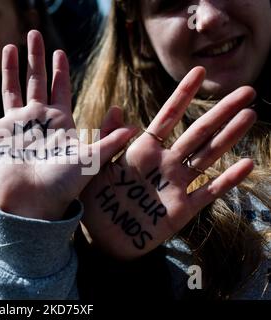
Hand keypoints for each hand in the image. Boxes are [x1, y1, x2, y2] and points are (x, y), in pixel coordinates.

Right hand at [0, 30, 136, 220]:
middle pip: (35, 81)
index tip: (59, 51)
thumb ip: (108, 142)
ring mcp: (15, 126)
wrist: (34, 205)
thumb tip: (134, 127)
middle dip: (35, 58)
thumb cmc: (63, 185)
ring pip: (10, 90)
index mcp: (58, 121)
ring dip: (10, 69)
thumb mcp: (89, 161)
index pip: (60, 88)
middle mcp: (36, 120)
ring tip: (9, 46)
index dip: (60, 70)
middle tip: (33, 34)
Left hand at [81, 67, 255, 259]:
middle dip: (220, 111)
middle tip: (247, 89)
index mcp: (143, 151)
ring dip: (229, 136)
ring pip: (208, 156)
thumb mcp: (97, 167)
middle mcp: (164, 163)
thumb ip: (108, 139)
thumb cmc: (96, 202)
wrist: (102, 239)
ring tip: (250, 114)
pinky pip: (208, 192)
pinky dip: (227, 180)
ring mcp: (176, 185)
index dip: (183, 95)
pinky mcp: (182, 209)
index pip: (167, 117)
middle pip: (197, 132)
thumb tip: (116, 108)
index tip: (199, 71)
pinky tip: (247, 164)